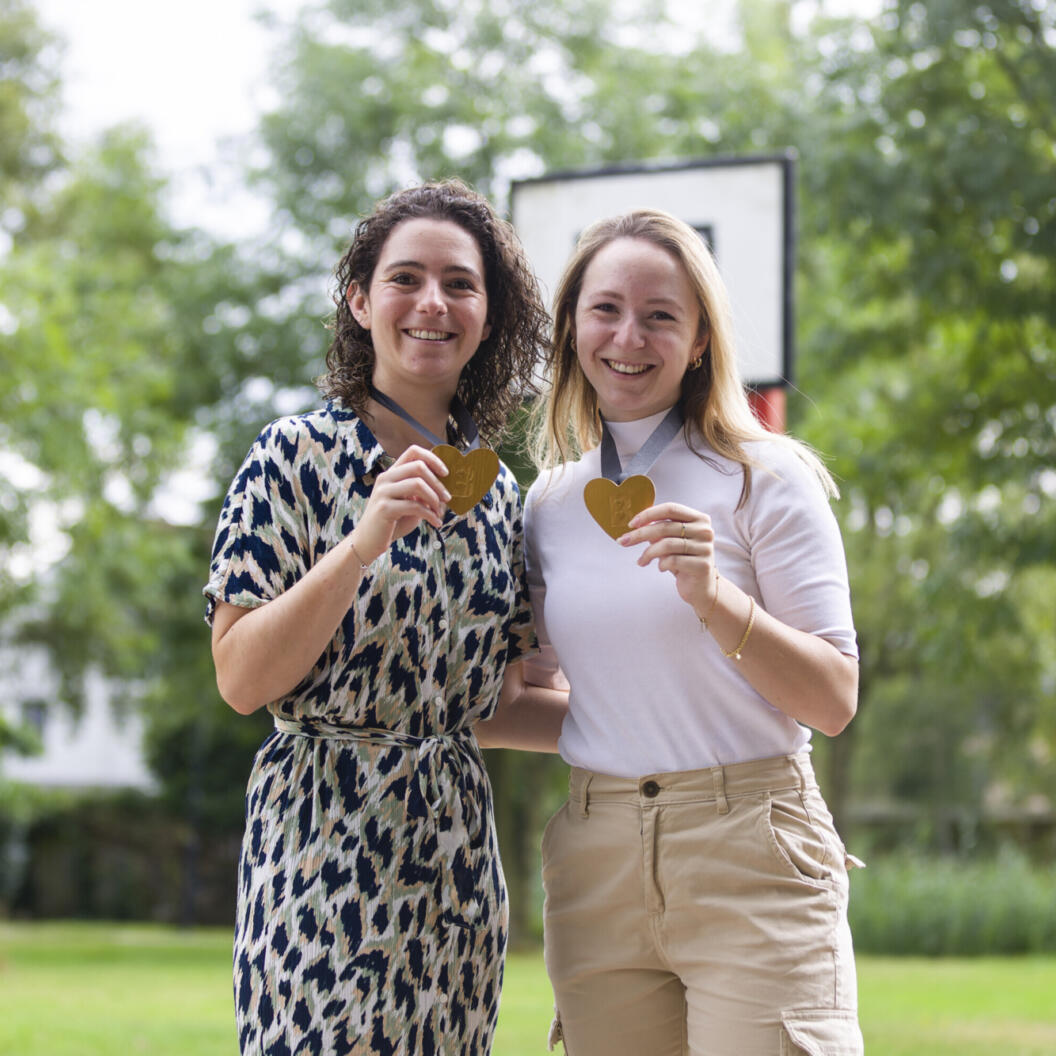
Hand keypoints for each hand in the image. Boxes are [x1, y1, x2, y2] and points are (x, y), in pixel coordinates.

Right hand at [351, 445, 450, 562]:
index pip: (413, 452)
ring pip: (417, 484)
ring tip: (439, 512)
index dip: (432, 458)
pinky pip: (414, 506)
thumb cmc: (393, 522)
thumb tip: (445, 488)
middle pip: (418, 466)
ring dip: (434, 499)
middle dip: (437, 483)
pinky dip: (430, 514)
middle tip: (447, 498)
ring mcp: (383, 492)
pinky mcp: (384, 508)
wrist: (369, 541)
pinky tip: (435, 522)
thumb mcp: (410, 503)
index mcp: (392, 473)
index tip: (445, 473)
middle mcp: (386, 478)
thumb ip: (422, 494)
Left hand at [618, 502, 718, 615]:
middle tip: (623, 541)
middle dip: (640, 534)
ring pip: (666, 545)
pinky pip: (672, 561)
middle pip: (665, 527)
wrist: (701, 587)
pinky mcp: (702, 565)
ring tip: (642, 561)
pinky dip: (661, 564)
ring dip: (648, 553)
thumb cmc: (684, 560)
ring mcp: (705, 548)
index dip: (649, 514)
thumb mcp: (671, 541)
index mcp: (699, 519)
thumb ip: (659, 530)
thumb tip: (636, 524)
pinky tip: (661, 568)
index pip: (671, 509)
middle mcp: (705, 531)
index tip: (632, 523)